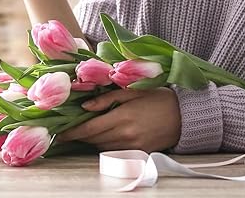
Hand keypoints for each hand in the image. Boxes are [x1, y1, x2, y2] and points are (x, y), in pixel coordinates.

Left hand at [55, 87, 181, 152]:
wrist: (184, 116)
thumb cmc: (157, 98)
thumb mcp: (131, 92)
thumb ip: (107, 99)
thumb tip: (85, 106)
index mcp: (123, 117)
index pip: (90, 128)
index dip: (73, 132)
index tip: (60, 133)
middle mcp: (126, 135)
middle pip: (94, 139)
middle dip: (80, 135)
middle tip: (69, 130)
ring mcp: (133, 146)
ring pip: (103, 147)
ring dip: (92, 141)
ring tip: (85, 132)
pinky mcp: (140, 153)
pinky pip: (115, 152)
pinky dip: (106, 146)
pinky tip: (104, 137)